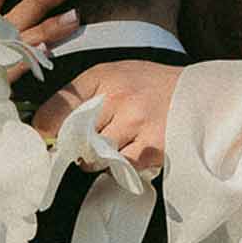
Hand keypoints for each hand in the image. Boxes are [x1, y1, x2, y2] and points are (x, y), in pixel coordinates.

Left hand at [33, 62, 181, 170]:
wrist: (200, 94)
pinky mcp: (152, 148)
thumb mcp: (113, 75)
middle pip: (73, 139)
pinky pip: (120, 168)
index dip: (43, 129)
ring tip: (116, 144)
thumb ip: (80, 96)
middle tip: (84, 144)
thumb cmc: (150, 86)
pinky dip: (121, 166)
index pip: (56, 108)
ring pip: (95, 158)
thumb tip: (44, 127)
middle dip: (75, 147)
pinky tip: (133, 150)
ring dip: (99, 159)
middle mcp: (117, 97)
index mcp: (102, 77)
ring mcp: (135, 124)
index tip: (42, 139)